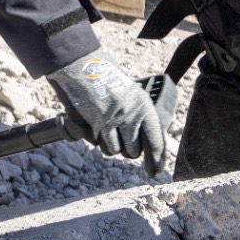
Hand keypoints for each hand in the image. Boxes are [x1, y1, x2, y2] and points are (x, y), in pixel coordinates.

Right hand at [46, 52, 168, 176]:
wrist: (83, 67)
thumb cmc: (107, 81)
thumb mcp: (131, 95)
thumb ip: (139, 116)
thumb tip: (145, 144)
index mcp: (144, 106)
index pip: (155, 141)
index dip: (156, 160)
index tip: (154, 173)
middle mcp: (132, 114)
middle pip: (135, 151)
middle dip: (128, 151)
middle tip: (121, 140)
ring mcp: (114, 119)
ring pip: (117, 151)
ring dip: (112, 146)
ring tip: (107, 131)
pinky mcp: (97, 122)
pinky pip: (102, 144)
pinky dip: (100, 141)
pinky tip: (97, 128)